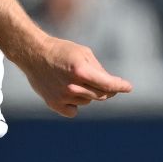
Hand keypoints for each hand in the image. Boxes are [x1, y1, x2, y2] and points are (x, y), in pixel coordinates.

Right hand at [18, 36, 132, 117]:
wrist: (33, 54)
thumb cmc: (61, 51)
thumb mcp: (84, 53)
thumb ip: (99, 70)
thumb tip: (111, 86)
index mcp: (82, 71)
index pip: (108, 84)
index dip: (121, 86)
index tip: (128, 87)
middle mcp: (73, 86)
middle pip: (100, 95)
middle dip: (106, 90)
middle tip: (103, 82)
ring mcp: (63, 97)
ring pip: (87, 101)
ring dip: (87, 93)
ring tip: (72, 78)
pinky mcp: (54, 104)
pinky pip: (73, 111)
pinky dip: (74, 104)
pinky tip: (67, 91)